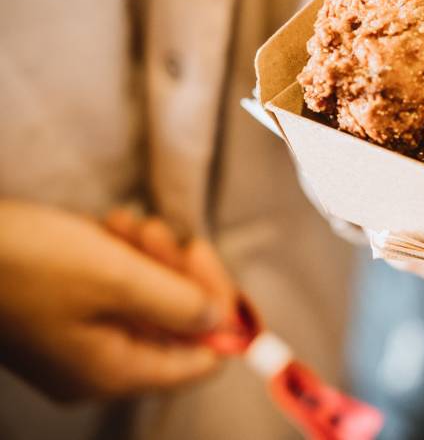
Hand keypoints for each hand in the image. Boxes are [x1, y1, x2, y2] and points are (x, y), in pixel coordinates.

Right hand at [0, 201, 235, 400]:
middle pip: (178, 325)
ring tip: (125, 224)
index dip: (218, 310)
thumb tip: (223, 323)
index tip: (208, 265)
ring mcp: (81, 342)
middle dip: (178, 271)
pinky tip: (108, 227)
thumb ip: (180, 303)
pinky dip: (122, 255)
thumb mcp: (117, 277)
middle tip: (159, 232)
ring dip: (150, 255)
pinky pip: (116, 289)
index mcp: (115, 373)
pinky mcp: (65, 314)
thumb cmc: (26, 263)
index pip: (202, 359)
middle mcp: (101, 367)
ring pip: (149, 299)